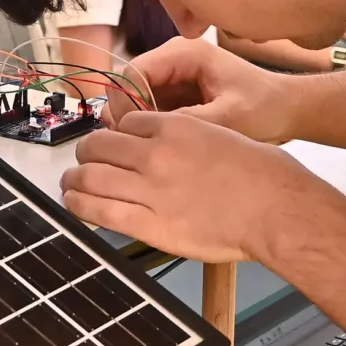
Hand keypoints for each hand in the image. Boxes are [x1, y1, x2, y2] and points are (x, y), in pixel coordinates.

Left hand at [63, 109, 345, 264]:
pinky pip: (100, 211)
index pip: (124, 123)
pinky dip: (80, 205)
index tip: (111, 146)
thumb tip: (168, 149)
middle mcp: (155, 153)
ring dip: (74, 179)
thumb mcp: (221, 135)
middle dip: (87, 154)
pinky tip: (74, 203)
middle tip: (84, 163)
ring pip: (90, 176)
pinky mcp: (150, 223)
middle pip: (99, 145)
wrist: (275, 208)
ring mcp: (149, 188)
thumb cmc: (262, 174)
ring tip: (70, 184)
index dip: (114, 135)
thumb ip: (187, 138)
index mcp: (174, 127)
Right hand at [126, 35, 298, 143]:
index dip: (126, 103)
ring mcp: (174, 75)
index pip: (133, 72)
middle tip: (138, 146)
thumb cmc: (264, 109)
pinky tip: (160, 147)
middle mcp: (174, 58)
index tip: (133, 135)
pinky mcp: (177, 93)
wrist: (287, 110)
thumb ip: (185, 121)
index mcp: (184, 53)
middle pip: (129, 84)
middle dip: (129, 115)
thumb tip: (141, 130)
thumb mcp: (227, 119)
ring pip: (136, 98)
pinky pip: (150, 109)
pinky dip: (149, 127)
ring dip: (137, 123)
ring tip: (150, 149)